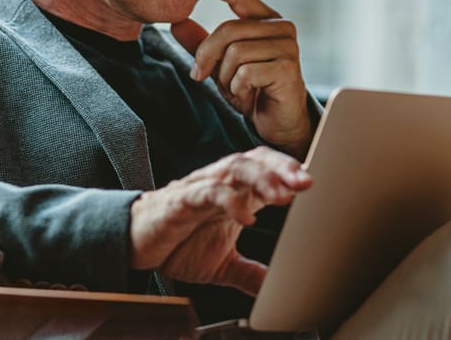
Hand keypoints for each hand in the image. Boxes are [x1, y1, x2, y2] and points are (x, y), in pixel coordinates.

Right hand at [129, 146, 311, 295]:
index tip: (316, 185)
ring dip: (262, 178)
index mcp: (235, 193)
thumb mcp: (223, 265)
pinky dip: (228, 200)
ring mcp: (201, 188)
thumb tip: (278, 291)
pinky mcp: (180, 200)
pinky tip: (246, 215)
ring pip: (235, 168)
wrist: (134, 245)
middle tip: (307, 182)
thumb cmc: (177, 244)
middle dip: (283, 168)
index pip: (268, 170)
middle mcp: (221, 184)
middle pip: (256, 160)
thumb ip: (251, 274)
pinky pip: (207, 192)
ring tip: (283, 194)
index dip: (291, 173)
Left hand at [171, 0, 311, 156]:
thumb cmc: (252, 89)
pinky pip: (246, 72)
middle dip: (207, 56)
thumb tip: (177, 23)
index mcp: (265, 20)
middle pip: (228, 30)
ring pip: (235, 52)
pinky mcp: (287, 67)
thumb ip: (202, 44)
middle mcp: (281, 27)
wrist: (277, 122)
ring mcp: (287, 46)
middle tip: (199, 76)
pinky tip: (249, 95)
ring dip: (226, 77)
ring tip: (236, 88)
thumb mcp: (220, 64)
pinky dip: (238, 88)